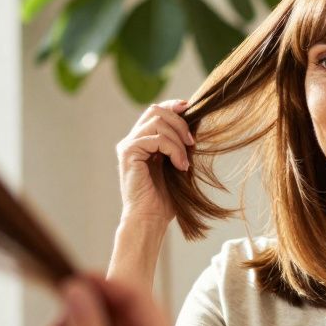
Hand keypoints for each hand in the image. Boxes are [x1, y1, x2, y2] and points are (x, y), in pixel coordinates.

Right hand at [116, 99, 194, 226]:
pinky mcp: (128, 153)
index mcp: (142, 141)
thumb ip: (181, 143)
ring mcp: (128, 146)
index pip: (155, 111)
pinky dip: (173, 149)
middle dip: (179, 122)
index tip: (191, 109)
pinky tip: (180, 166)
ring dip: (178, 139)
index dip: (173, 106)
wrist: (150, 218)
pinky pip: (156, 139)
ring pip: (157, 122)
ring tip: (185, 161)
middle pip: (155, 110)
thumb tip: (196, 120)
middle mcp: (132, 140)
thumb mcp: (177, 163)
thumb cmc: (165, 198)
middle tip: (192, 142)